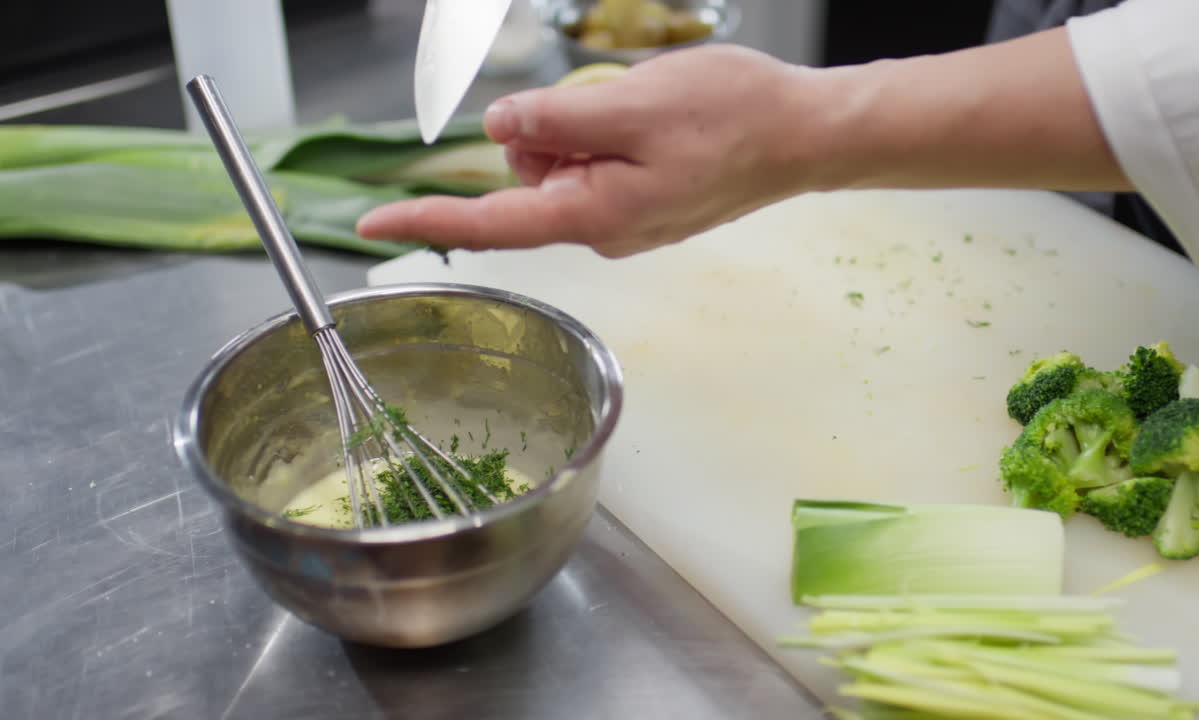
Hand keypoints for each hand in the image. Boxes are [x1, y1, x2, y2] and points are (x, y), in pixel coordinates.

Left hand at [356, 45, 818, 257]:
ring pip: (559, 169)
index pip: (490, 225)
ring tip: (640, 110)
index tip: (373, 222)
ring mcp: (624, 219)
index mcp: (594, 214)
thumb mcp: (633, 106)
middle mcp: (602, 229)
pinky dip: (600, 137)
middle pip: (526, 181)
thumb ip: (557, 120)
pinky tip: (648, 121)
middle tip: (601, 104)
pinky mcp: (641, 203)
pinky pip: (593, 167)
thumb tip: (499, 126)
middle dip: (540, 134)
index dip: (427, 220)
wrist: (804, 136)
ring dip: (576, 130)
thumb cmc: (734, 121)